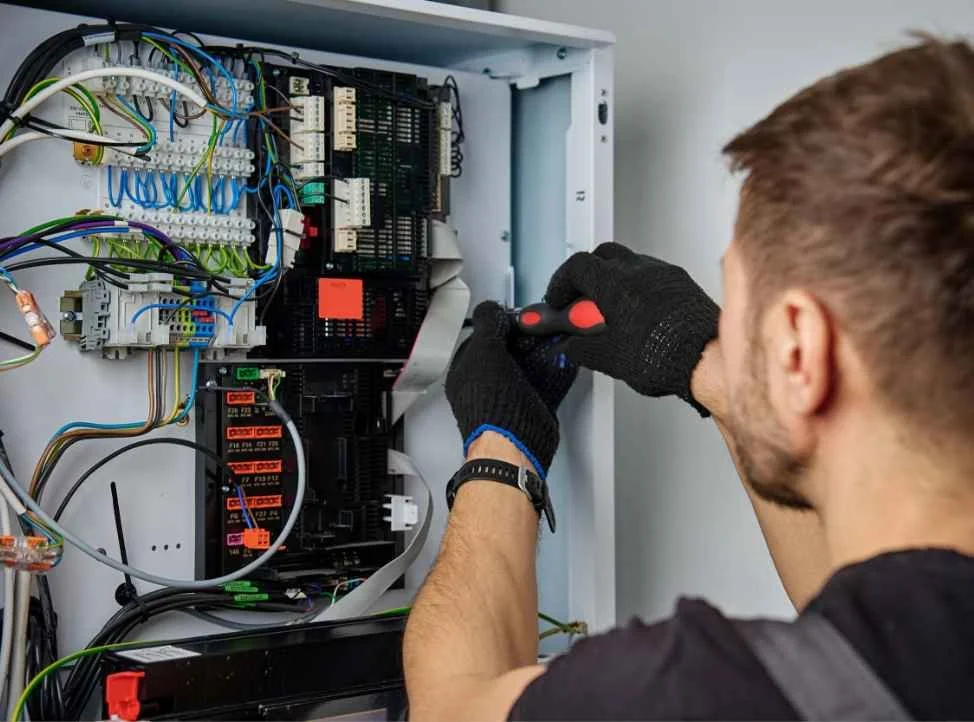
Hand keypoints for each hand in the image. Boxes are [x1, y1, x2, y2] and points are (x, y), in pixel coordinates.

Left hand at [445, 301, 577, 475]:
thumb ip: (487, 325)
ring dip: (543, 352)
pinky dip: (557, 370)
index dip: (499, 324)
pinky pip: (547, 382)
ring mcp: (511, 397)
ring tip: (554, 337)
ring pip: (529, 366)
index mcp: (467, 372)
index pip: (482, 338)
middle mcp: (487, 385)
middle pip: (508, 352)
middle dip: (525, 338)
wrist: (513, 445)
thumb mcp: (484, 351)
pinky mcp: (534, 408)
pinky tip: (564, 359)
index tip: (516, 316)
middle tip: (538, 326)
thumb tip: (490, 308)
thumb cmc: (492, 405)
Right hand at [545, 242, 719, 415]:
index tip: (558, 299)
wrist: (705, 360)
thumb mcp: (608, 358)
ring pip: (629, 262)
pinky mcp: (682, 283)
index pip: (577, 266)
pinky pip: (653, 274)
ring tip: (611, 310)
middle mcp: (639, 270)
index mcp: (614, 283)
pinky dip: (637, 287)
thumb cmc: (663, 355)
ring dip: (614, 280)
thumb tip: (571, 347)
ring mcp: (663, 273)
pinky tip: (638, 313)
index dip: (561, 283)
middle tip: (582, 300)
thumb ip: (580, 348)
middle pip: (602, 255)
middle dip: (587, 275)